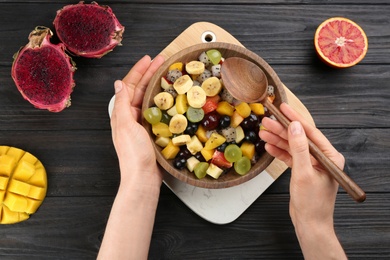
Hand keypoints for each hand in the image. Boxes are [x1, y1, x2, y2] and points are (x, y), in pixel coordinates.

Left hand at [110, 54, 164, 185]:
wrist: (143, 177)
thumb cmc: (134, 154)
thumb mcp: (126, 125)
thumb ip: (122, 104)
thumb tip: (118, 83)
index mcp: (123, 113)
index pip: (129, 85)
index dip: (139, 70)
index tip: (149, 58)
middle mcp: (132, 116)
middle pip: (141, 89)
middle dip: (150, 73)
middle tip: (162, 60)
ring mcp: (143, 123)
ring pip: (150, 98)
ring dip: (157, 84)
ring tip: (168, 73)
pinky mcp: (153, 130)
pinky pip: (158, 110)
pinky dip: (163, 100)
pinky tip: (171, 96)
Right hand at [259, 102, 346, 258]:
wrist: (309, 224)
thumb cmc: (312, 203)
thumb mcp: (304, 173)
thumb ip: (299, 148)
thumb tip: (295, 127)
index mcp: (329, 156)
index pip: (311, 132)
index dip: (295, 119)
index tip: (283, 108)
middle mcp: (322, 158)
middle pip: (299, 137)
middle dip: (282, 129)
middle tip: (266, 121)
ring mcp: (311, 164)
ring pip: (292, 146)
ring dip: (278, 139)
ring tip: (263, 132)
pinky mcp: (302, 170)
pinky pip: (290, 156)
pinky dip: (279, 151)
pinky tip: (269, 146)